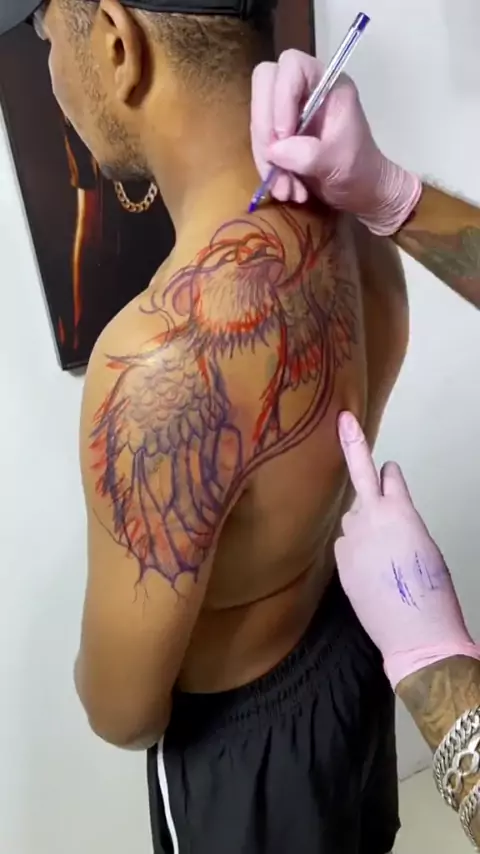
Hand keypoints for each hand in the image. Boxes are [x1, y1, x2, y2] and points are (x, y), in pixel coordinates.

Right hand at [251, 49, 421, 236]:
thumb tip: (274, 150)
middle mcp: (305, 91)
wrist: (362, 191)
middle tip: (275, 161)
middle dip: (265, 128)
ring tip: (286, 189)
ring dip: (266, 157)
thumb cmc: (360, 170)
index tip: (284, 136)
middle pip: (265, 85)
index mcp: (327, 84)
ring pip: (259, 119)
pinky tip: (286, 189)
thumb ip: (309, 154)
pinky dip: (268, 168)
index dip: (281, 97)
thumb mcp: (340, 163)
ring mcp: (290, 111)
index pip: (291, 66)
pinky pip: (260, 142)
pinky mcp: (280, 134)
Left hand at [335, 411, 478, 688]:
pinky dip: (354, 548)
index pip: (390, 476)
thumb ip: (403, 523)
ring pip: (352, 518)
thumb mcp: (426, 546)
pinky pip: (345, 543)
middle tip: (345, 421)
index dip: (390, 472)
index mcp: (401, 511)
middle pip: (360, 477)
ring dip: (362, 524)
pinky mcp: (340, 560)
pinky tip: (371, 569)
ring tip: (382, 554)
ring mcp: (351, 539)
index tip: (379, 454)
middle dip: (353, 448)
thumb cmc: (431, 592)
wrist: (416, 634)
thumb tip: (390, 519)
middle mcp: (371, 518)